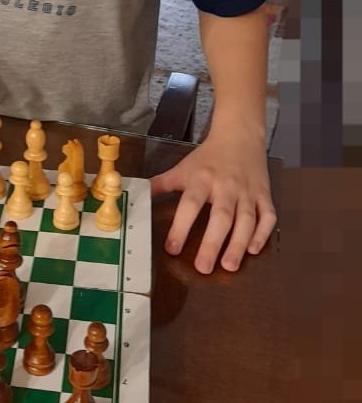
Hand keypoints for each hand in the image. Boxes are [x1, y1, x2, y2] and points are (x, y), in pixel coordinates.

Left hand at [149, 126, 276, 273]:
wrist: (240, 135)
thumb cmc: (208, 157)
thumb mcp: (182, 168)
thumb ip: (160, 184)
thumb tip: (135, 195)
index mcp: (202, 179)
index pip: (190, 204)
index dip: (181, 227)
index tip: (172, 249)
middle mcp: (226, 186)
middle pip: (221, 217)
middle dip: (212, 243)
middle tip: (203, 268)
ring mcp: (248, 191)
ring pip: (246, 220)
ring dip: (239, 244)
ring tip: (229, 266)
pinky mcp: (264, 195)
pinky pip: (267, 216)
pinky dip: (263, 234)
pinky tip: (253, 250)